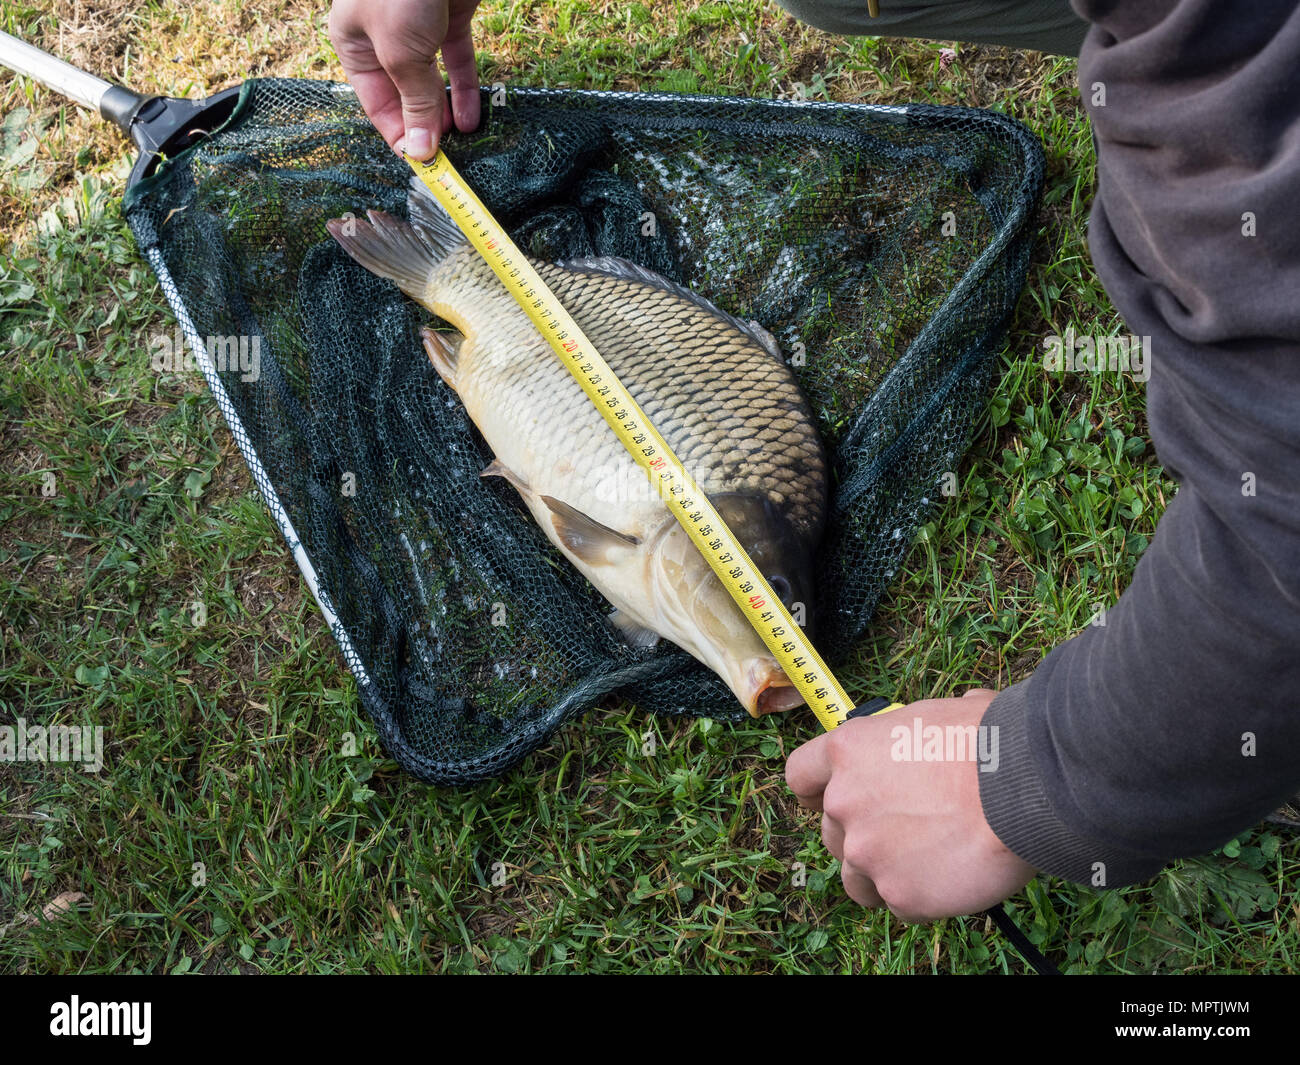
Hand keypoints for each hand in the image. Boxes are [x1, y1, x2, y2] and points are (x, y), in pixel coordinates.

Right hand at [328, 0, 481, 158]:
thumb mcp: (401, 52)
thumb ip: (415, 102)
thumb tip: (420, 151)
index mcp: (355, 45)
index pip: (376, 103)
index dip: (399, 135)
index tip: (422, 164)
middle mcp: (384, 39)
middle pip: (406, 96)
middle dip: (425, 126)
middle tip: (446, 157)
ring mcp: (418, 29)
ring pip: (433, 82)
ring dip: (445, 113)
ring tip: (461, 142)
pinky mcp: (449, 19)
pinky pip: (457, 61)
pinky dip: (464, 89)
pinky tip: (471, 119)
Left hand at [786, 688, 1035, 921]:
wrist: (1025, 786)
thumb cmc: (989, 740)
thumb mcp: (937, 712)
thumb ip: (910, 732)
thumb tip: (936, 727)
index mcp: (847, 751)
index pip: (800, 775)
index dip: (814, 791)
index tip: (829, 799)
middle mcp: (844, 802)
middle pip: (830, 830)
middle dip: (860, 834)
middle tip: (904, 832)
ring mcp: (867, 852)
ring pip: (856, 877)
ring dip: (883, 871)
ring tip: (929, 861)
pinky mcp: (899, 894)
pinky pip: (900, 903)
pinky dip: (921, 896)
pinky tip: (952, 876)